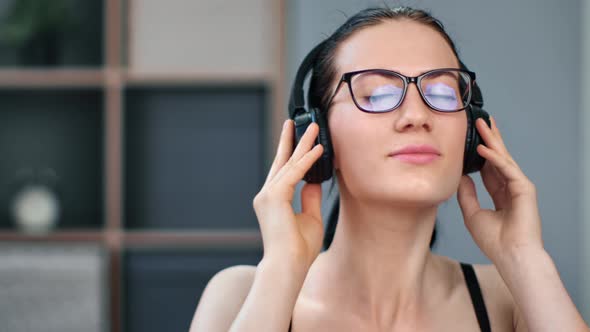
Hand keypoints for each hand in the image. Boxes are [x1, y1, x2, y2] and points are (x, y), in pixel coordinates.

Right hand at [252, 119, 324, 269]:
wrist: (288, 266)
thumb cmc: (299, 249)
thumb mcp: (310, 218)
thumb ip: (310, 197)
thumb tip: (314, 180)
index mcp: (273, 200)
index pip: (282, 170)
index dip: (290, 153)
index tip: (297, 137)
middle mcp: (266, 194)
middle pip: (281, 161)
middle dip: (291, 140)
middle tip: (297, 121)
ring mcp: (268, 195)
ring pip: (288, 163)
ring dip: (303, 144)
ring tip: (314, 128)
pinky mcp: (274, 197)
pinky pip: (294, 173)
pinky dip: (307, 161)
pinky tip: (318, 149)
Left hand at [457, 116, 542, 263]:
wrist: (510, 255)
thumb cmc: (494, 240)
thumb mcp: (472, 213)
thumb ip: (467, 193)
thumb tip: (460, 175)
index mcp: (501, 195)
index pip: (490, 169)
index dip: (481, 154)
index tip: (472, 140)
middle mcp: (511, 188)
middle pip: (499, 158)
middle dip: (490, 139)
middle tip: (481, 121)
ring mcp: (519, 187)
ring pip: (503, 158)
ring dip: (493, 141)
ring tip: (483, 124)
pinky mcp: (524, 188)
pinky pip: (506, 168)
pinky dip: (495, 158)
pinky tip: (484, 148)